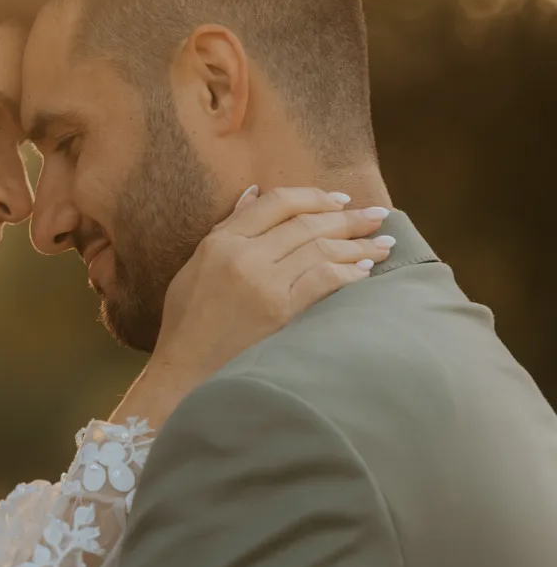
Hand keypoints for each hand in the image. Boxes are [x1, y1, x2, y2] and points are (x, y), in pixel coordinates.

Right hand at [117, 187, 390, 427]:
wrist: (183, 374)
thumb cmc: (187, 324)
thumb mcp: (195, 266)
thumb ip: (226, 227)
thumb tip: (254, 192)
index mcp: (220, 241)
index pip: (277, 202)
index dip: (315, 196)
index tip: (342, 200)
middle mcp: (242, 256)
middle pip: (306, 223)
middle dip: (348, 217)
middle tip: (377, 215)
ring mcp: (262, 284)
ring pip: (321, 249)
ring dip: (358, 244)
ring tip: (383, 243)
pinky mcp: (280, 312)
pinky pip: (324, 280)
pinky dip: (349, 272)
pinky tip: (365, 270)